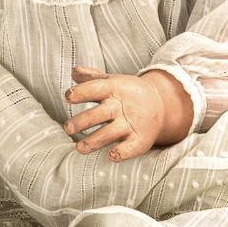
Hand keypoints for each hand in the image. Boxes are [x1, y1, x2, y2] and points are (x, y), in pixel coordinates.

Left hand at [63, 65, 192, 161]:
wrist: (160, 103)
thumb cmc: (126, 93)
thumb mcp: (111, 82)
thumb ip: (91, 78)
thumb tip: (73, 71)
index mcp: (113, 89)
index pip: (96, 89)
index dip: (82, 92)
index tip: (68, 96)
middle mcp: (121, 106)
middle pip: (101, 113)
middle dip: (84, 120)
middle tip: (68, 128)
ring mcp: (130, 124)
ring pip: (111, 133)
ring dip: (95, 140)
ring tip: (79, 148)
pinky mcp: (140, 140)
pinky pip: (131, 147)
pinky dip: (123, 152)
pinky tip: (111, 156)